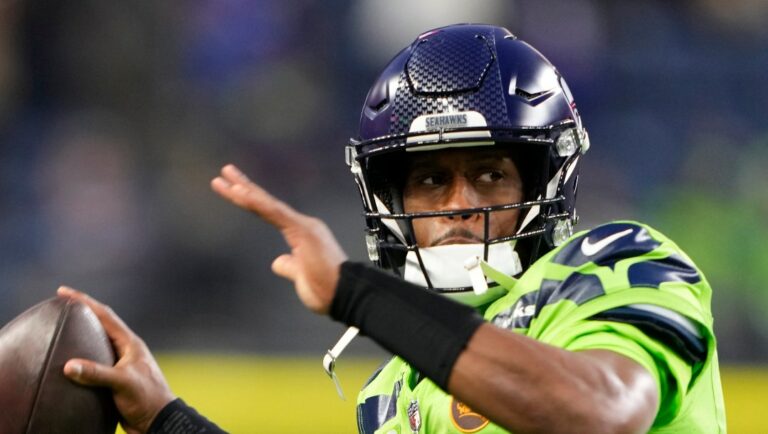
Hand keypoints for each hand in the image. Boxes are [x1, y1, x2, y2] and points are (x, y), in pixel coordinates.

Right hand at [58, 286, 175, 433]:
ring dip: (80, 336)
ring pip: (96, 344)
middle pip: (100, 325)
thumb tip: (69, 366)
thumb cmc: (148, 398)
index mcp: (130, 343)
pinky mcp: (114, 380)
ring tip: (61, 330)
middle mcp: (125, 350)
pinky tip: (68, 364)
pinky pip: (93, 364)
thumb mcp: (123, 383)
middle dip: (81, 313)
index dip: (84, 301)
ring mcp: (120, 365)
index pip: (104, 315)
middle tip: (60, 305)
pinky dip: (80, 360)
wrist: (158, 422)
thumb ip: (98, 373)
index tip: (64, 291)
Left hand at [211, 164, 346, 313]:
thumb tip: (279, 261)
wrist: (347, 293)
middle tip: (225, 171)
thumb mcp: (300, 276)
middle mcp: (303, 225)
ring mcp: (303, 226)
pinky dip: (258, 203)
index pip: (271, 213)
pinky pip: (276, 214)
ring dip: (246, 191)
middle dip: (244, 187)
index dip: (252, 200)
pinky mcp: (303, 231)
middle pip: (267, 203)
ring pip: (268, 205)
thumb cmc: (327, 289)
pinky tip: (242, 194)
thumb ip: (289, 266)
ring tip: (226, 178)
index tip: (233, 189)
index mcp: (302, 234)